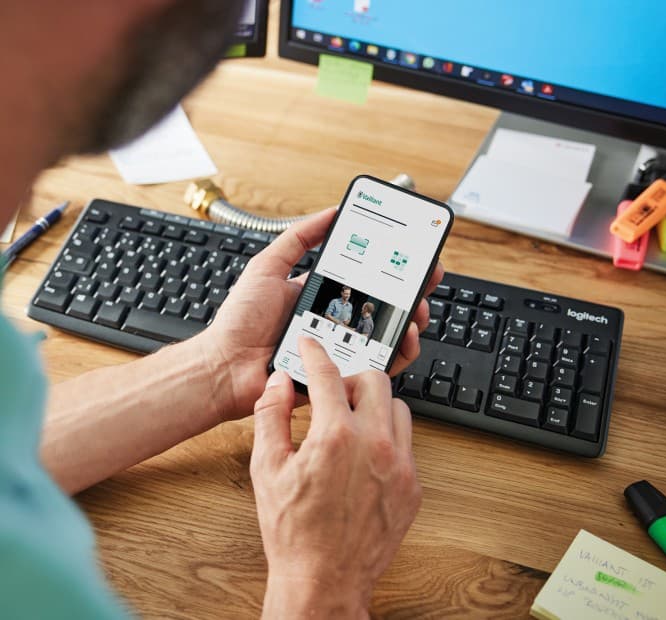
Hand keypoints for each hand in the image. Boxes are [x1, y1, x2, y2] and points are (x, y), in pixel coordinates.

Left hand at [196, 209, 442, 419]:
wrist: (226, 367)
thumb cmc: (240, 322)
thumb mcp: (267, 267)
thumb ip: (298, 238)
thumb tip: (330, 212)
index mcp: (325, 296)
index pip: (368, 277)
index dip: (392, 266)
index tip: (411, 251)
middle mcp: (340, 321)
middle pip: (388, 304)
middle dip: (415, 289)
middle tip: (428, 276)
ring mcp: (346, 347)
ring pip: (392, 333)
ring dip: (413, 317)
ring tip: (417, 307)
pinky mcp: (346, 374)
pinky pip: (383, 365)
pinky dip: (401, 351)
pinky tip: (404, 334)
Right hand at [251, 339, 421, 617]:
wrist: (324, 580)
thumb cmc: (293, 532)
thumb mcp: (267, 469)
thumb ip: (272, 416)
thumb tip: (280, 383)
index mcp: (335, 436)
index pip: (328, 375)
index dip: (316, 354)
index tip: (312, 347)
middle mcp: (374, 444)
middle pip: (375, 381)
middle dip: (351, 380)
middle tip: (334, 394)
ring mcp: (399, 465)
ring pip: (398, 408)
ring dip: (375, 407)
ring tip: (351, 424)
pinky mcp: (413, 485)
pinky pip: (407, 443)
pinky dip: (388, 437)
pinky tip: (365, 454)